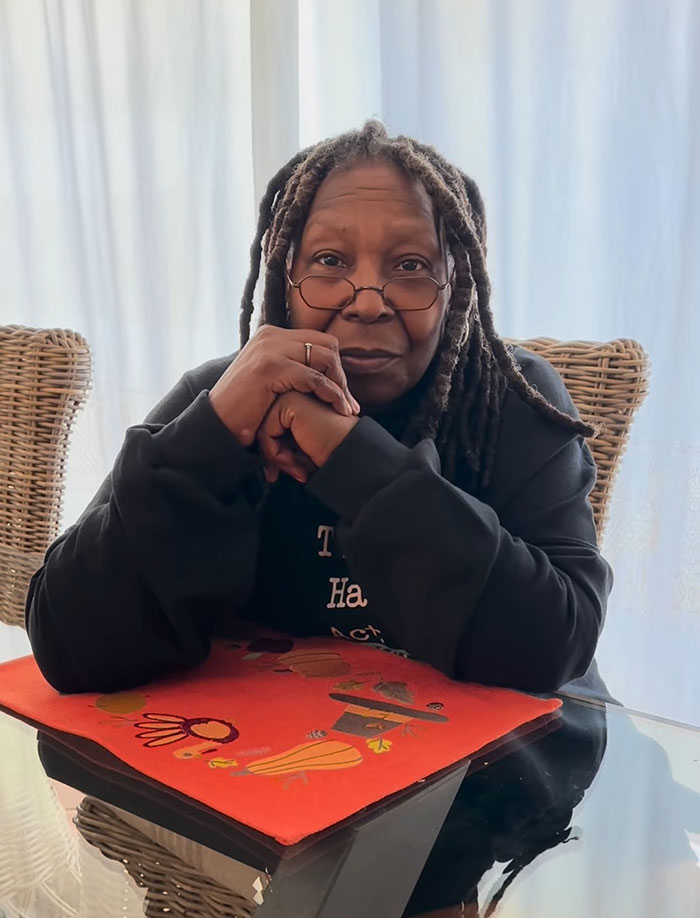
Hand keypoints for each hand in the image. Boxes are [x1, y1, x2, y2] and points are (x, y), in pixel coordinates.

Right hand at [208, 326, 359, 445]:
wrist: (216, 423)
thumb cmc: (242, 409)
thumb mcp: (265, 379)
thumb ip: (287, 367)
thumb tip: (315, 371)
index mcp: (271, 335)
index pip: (318, 340)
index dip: (334, 366)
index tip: (342, 392)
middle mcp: (271, 336)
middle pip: (327, 345)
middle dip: (341, 374)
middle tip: (348, 402)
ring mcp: (271, 349)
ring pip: (325, 359)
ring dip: (340, 386)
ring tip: (346, 409)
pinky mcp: (272, 367)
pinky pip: (315, 377)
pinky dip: (331, 393)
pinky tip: (337, 408)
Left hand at [257, 391, 358, 483]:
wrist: (353, 454)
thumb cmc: (333, 453)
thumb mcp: (300, 448)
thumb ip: (279, 445)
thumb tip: (258, 457)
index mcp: (296, 401)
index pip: (270, 428)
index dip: (277, 454)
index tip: (291, 473)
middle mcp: (292, 393)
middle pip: (264, 428)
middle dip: (274, 458)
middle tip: (295, 475)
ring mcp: (291, 394)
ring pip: (262, 431)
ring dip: (276, 459)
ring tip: (298, 472)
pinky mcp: (289, 403)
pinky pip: (266, 433)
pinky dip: (277, 455)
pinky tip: (298, 465)